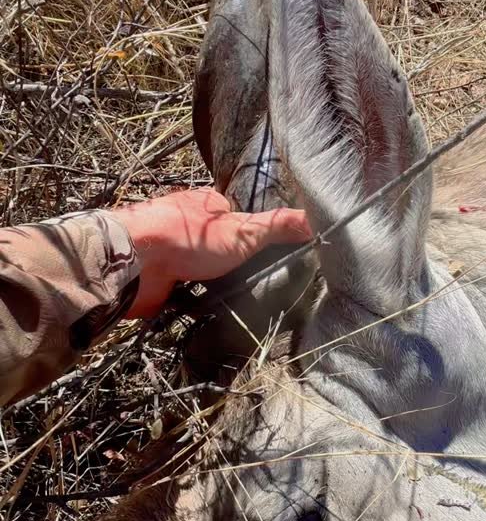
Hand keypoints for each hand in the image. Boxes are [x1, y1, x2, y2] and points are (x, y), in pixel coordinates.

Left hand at [112, 188, 310, 317]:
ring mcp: (168, 254)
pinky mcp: (158, 281)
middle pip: (214, 246)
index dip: (249, 233)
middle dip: (230, 263)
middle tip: (255, 282)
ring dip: (212, 285)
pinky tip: (209, 314)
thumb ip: (278, 227)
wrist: (135, 264)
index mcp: (204, 206)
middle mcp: (184, 226)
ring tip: (238, 303)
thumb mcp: (244, 231)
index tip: (267, 253)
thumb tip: (315, 220)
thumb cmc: (188, 239)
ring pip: (197, 271)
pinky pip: (181, 294)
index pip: (232, 215)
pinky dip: (193, 304)